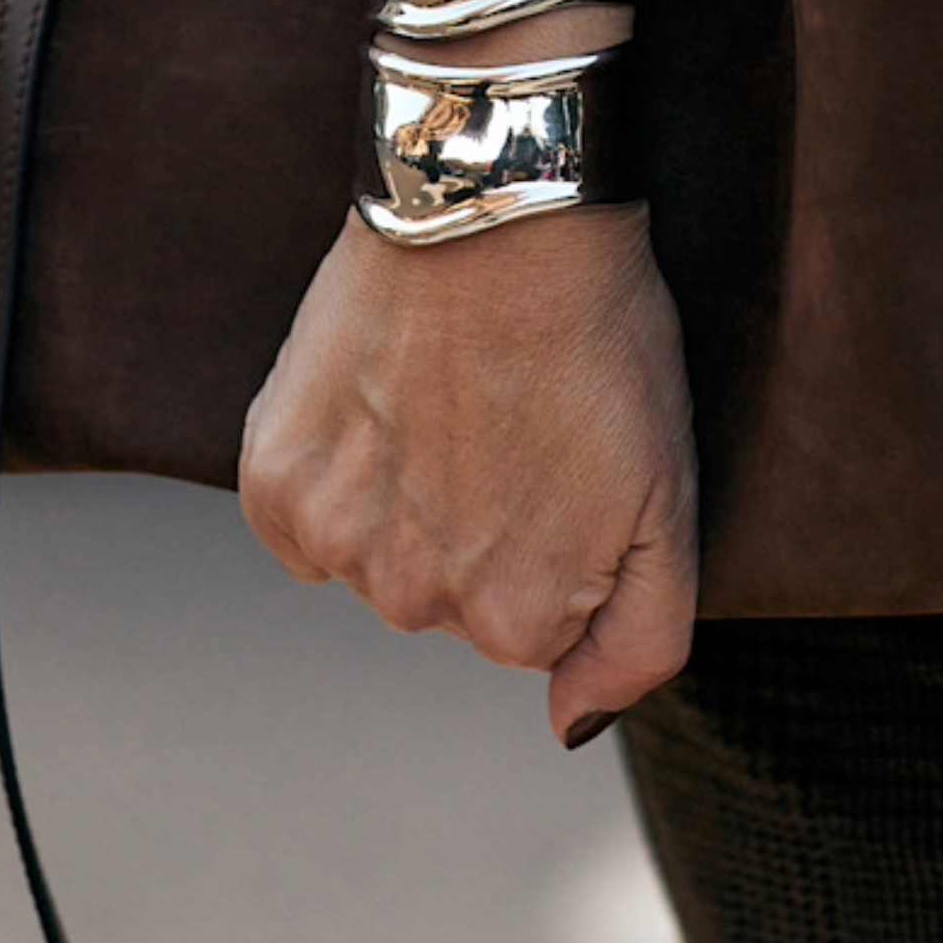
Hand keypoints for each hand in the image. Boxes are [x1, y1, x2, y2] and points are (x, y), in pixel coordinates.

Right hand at [240, 189, 696, 745]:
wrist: (494, 214)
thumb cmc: (599, 342)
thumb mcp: (669, 500)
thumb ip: (638, 644)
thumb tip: (569, 727)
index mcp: (517, 622)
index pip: (536, 623)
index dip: (560, 536)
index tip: (564, 459)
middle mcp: (417, 604)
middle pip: (451, 594)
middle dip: (482, 523)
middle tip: (507, 418)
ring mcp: (338, 545)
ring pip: (377, 556)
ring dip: (404, 495)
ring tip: (445, 397)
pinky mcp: (273, 481)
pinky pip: (301, 520)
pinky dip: (333, 471)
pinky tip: (378, 402)